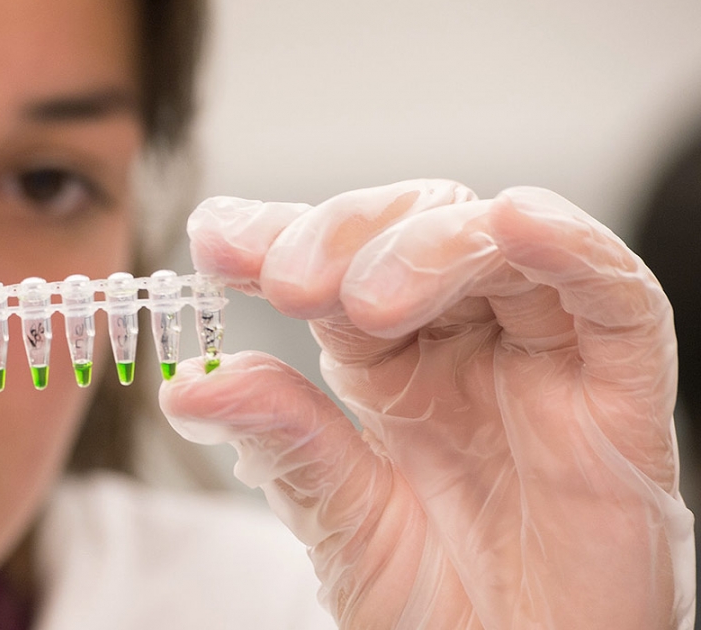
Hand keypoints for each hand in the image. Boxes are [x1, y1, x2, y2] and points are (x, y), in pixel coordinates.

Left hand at [160, 180, 693, 627]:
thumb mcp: (341, 521)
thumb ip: (283, 441)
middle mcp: (466, 348)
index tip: (213, 238)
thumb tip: (190, 385)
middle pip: (414, 227)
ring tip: (362, 300)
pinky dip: (567, 243)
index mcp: (391, 369)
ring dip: (427, 242)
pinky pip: (613, 294)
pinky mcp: (623, 394)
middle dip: (344, 234)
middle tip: (288, 281)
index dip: (274, 236)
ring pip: (500, 242)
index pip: (334, 268)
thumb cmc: (445, 611)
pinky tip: (511, 221)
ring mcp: (545, 362)